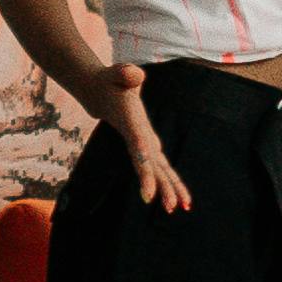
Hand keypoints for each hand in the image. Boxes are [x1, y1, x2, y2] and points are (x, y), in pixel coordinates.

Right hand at [104, 65, 190, 212]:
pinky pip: (160, 166)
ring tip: (182, 208)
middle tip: (171, 208)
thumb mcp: (117, 72)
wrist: (98, 94)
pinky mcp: (147, 146)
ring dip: (169, 189)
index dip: (145, 171)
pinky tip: (180, 197)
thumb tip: (135, 75)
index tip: (148, 195)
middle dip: (160, 187)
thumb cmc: (111, 81)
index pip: (139, 151)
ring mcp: (142, 144)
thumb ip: (125, 73)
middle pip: (149, 167)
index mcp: (131, 126)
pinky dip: (170, 180)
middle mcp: (137, 140)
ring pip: (157, 170)